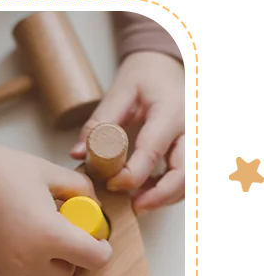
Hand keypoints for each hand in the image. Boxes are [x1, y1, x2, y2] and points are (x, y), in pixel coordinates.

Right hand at [0, 137, 111, 275]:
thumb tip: (94, 208)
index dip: (100, 250)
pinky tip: (18, 243)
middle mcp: (28, 260)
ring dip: (47, 270)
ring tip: (40, 244)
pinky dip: (24, 268)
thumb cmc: (1, 171)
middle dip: (72, 263)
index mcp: (49, 235)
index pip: (93, 260)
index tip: (97, 242)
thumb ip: (81, 191)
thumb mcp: (50, 173)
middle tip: (66, 242)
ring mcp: (5, 269)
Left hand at [70, 51, 184, 214]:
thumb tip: (78, 153)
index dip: (132, 174)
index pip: (153, 150)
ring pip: (190, 181)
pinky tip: (148, 193)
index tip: (112, 184)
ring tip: (138, 202)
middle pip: (184, 173)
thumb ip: (99, 123)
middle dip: (159, 196)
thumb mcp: (119, 92)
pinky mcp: (195, 152)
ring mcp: (198, 141)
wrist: (167, 68)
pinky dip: (169, 192)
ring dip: (165, 197)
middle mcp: (192, 128)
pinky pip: (188, 180)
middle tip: (134, 207)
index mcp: (170, 111)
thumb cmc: (145, 79)